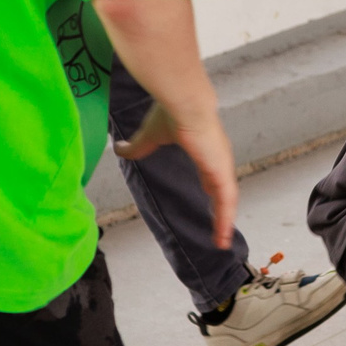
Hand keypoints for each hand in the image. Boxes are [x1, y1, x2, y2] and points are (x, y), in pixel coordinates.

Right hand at [115, 101, 239, 248]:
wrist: (183, 104)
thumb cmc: (169, 114)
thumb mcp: (150, 135)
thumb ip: (137, 146)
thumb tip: (118, 149)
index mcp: (206, 150)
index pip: (212, 175)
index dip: (211, 188)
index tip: (209, 199)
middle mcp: (218, 158)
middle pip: (223, 191)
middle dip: (222, 210)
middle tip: (220, 229)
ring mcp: (222, 165)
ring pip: (227, 200)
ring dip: (224, 220)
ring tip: (221, 241)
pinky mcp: (221, 171)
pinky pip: (226, 202)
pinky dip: (225, 219)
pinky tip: (222, 236)